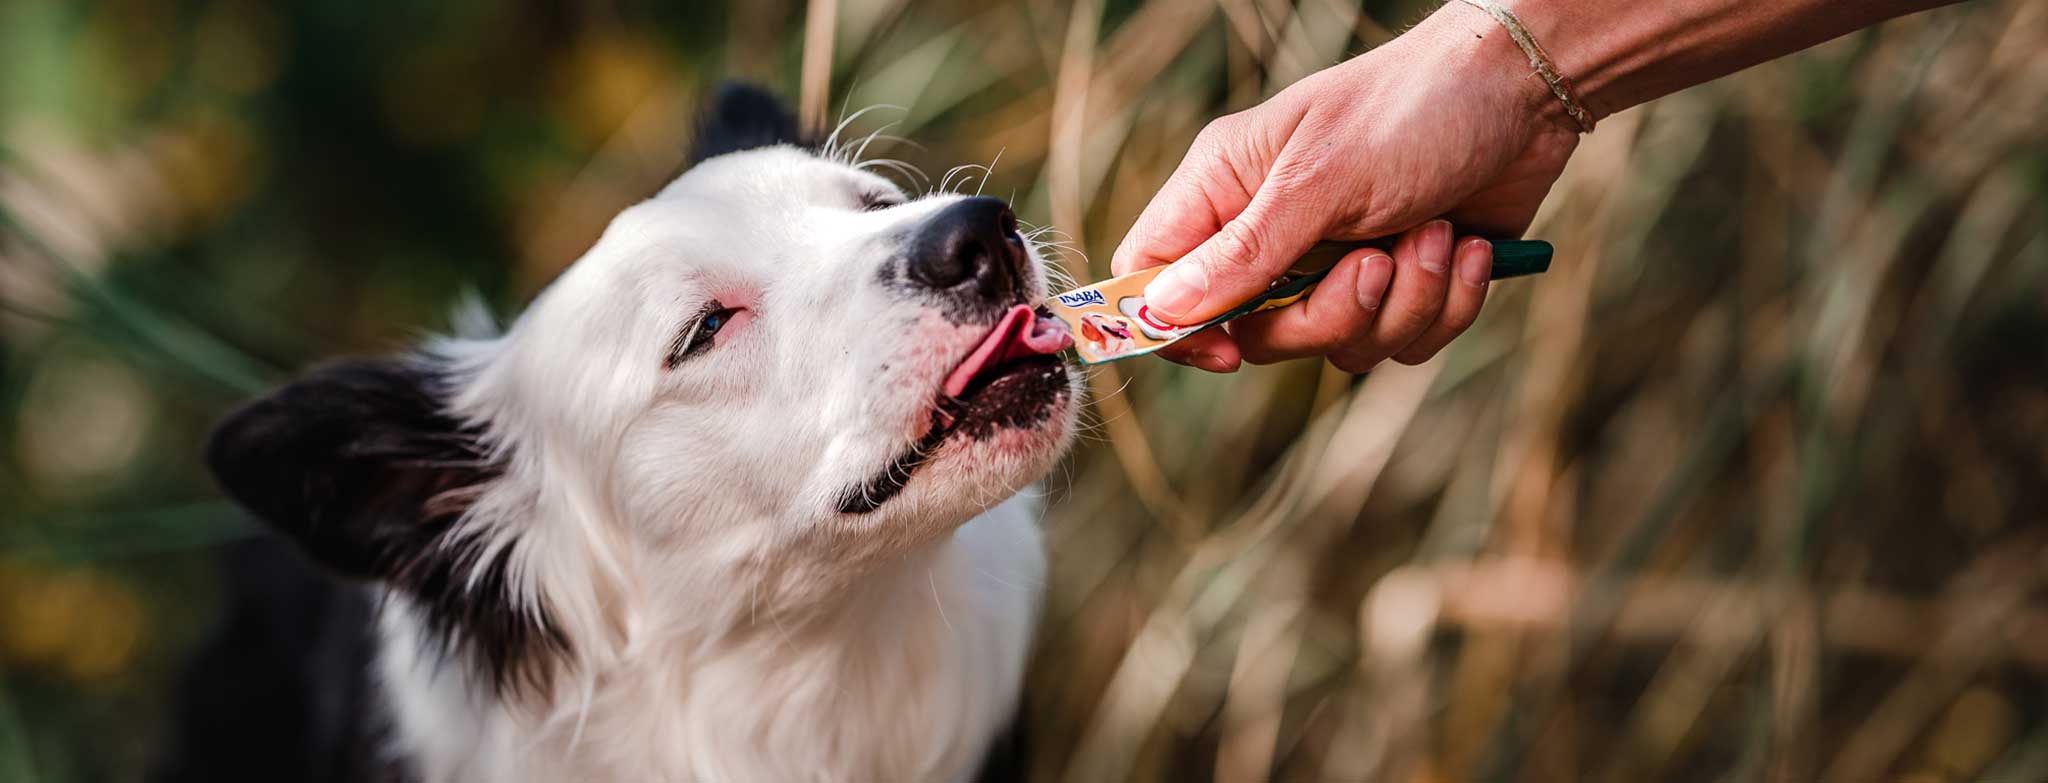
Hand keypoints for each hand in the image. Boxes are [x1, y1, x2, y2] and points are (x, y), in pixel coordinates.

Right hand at [1108, 3, 1579, 372]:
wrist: (1523, 92)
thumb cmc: (1410, 110)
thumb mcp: (1320, 179)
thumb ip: (1243, 252)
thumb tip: (1163, 309)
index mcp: (1225, 188)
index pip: (1152, 274)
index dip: (1174, 326)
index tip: (1227, 352)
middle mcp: (1271, 231)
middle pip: (1255, 332)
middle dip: (1329, 315)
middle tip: (1375, 264)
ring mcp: (1336, 262)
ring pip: (1338, 346)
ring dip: (1403, 301)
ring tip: (1436, 233)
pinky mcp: (1400, 284)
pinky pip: (1402, 340)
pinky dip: (1446, 301)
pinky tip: (1467, 245)